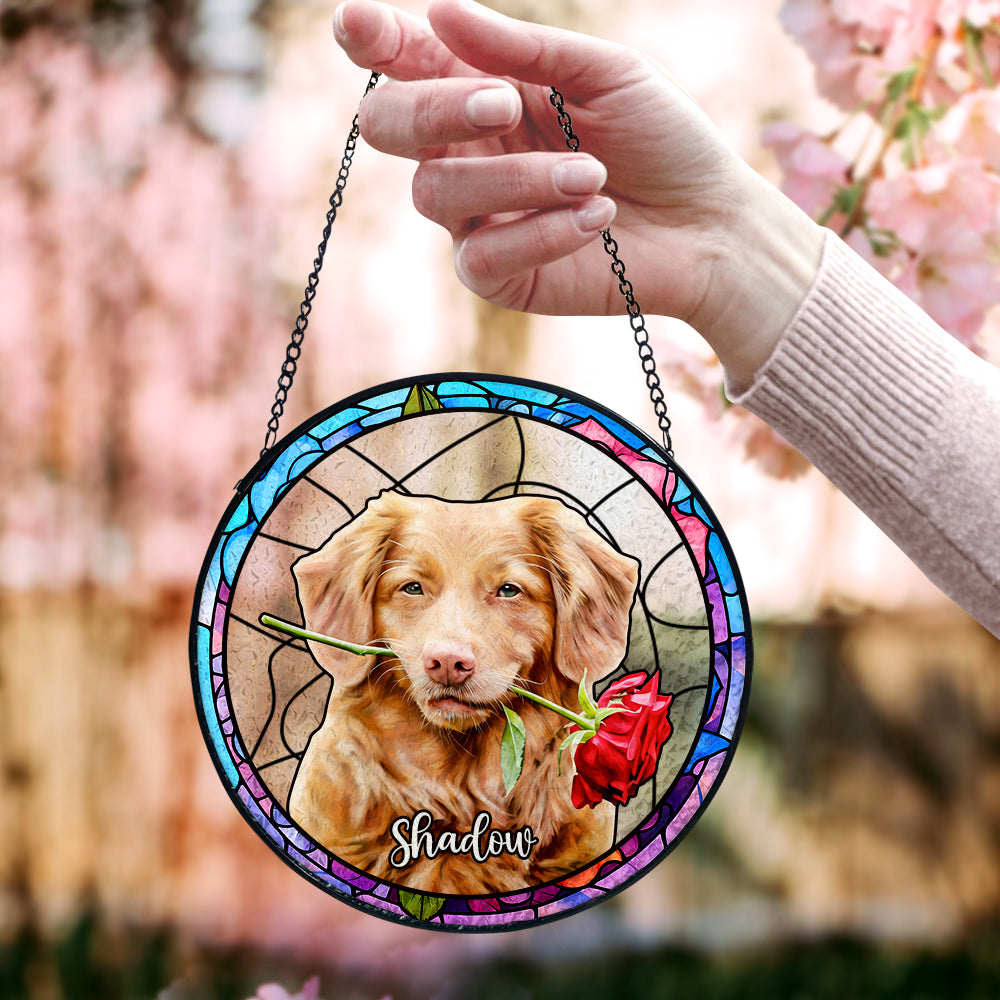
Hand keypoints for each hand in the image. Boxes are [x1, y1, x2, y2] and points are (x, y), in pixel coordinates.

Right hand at [334, 0, 823, 386]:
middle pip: (389, 128)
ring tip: (593, 174)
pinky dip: (540, 233)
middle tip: (502, 105)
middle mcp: (467, 153)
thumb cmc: (660, 139)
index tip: (359, 24)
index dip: (374, 42)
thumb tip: (438, 10)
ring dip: (518, 180)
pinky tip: (596, 218)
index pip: (407, 64)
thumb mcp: (603, 74)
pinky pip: (480, 257)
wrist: (707, 223)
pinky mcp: (499, 277)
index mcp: (483, 92)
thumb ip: (523, 50)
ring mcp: (476, 219)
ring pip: (435, 194)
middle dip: (433, 110)